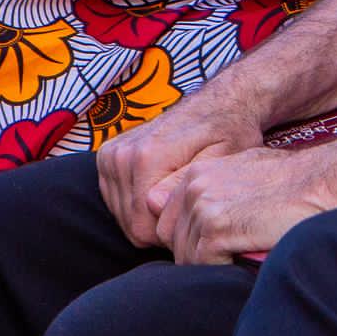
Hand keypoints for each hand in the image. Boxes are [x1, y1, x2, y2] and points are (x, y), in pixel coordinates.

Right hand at [97, 83, 265, 247]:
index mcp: (146, 158)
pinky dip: (137, 200)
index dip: (170, 233)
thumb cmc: (228, 133)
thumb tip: (153, 202)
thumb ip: (184, 184)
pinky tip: (161, 187)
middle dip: (159, 223)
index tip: (192, 218)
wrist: (220, 103)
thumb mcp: (220, 160)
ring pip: (121, 213)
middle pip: (130, 223)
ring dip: (147, 212)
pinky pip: (115, 198)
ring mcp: (112, 154)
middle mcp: (122, 155)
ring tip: (175, 194)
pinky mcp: (108, 154)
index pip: (141, 227)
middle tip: (187, 205)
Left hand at [157, 140, 336, 264]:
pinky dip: (226, 267)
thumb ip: (215, 189)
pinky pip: (204, 266)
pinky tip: (249, 252)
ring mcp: (203, 207)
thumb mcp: (246, 172)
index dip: (190, 238)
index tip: (218, 242)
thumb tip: (200, 215)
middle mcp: (193, 186)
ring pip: (187, 258)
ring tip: (245, 249)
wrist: (325, 182)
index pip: (168, 221)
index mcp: (196, 172)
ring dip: (214, 263)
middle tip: (233, 250)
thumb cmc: (294, 181)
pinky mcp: (216, 230)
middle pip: (173, 242)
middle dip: (198, 253)